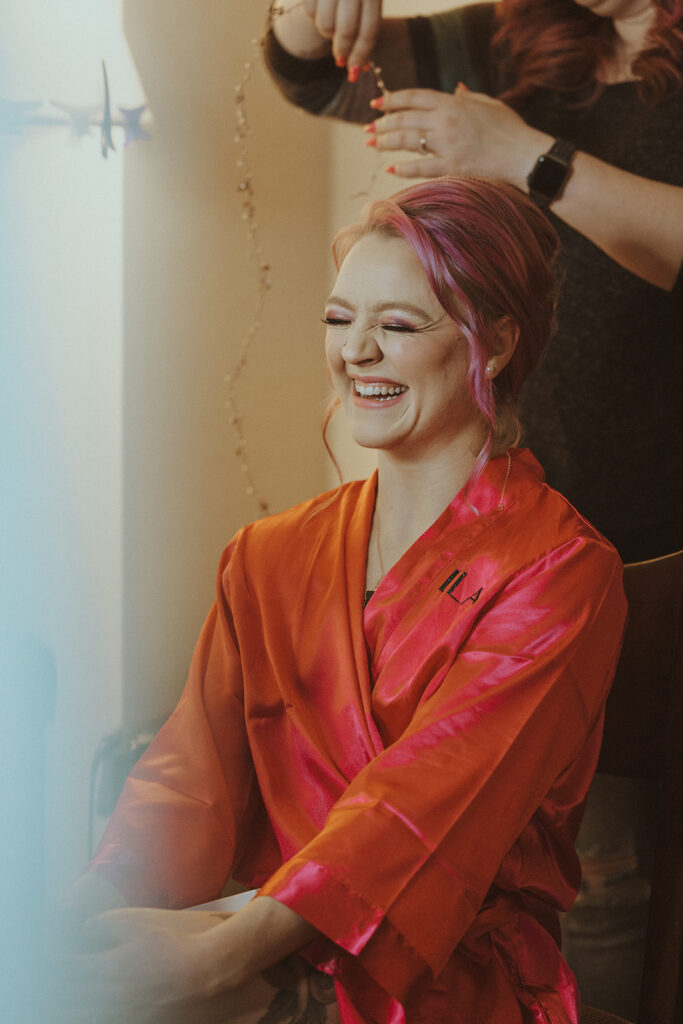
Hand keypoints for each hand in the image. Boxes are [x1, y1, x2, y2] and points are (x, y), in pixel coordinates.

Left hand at [53, 907, 235, 1023]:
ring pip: (83, 1012)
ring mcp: (126, 1013)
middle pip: (70, 995)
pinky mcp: (139, 1022)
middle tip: (42, 981)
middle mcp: (114, 995)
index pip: (67, 969)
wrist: (211, 973)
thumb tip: (86, 930)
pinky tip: (88, 1006)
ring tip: (60, 994)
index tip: (44, 958)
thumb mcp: (140, 922)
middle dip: (52, 986)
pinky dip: (90, 1012)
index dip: (51, 964)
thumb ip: (106, 924)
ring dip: (68, 1002)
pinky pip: (105, 1020)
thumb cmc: (179, 944)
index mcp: (111, 967)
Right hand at [302, 0, 382, 73]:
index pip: (369, 31)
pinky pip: (310, 13)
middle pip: (347, 32)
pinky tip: (320, 4)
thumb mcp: (367, 0)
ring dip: (327, 30)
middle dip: (343, 50)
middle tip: (340, 59)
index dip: (362, 56)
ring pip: (326, 26)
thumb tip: (360, 69)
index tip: (355, 72)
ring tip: (332, 19)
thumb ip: (366, 29)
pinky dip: (314, 14)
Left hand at [367, 85, 549, 185]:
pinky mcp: (451, 167)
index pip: (413, 98)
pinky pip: (420, 168)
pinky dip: (403, 169)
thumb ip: (468, 96)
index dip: (391, 100)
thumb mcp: (489, 104)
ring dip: (386, 143)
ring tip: (372, 144)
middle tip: (368, 129)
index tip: (376, 104)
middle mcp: (446, 121)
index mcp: (453, 103)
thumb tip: (456, 89)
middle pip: (404, 120)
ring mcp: (447, 145)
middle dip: (382, 123)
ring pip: (407, 142)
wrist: (524, 155)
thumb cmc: (510, 130)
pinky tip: (391, 169)